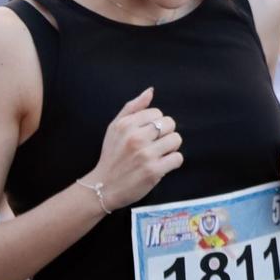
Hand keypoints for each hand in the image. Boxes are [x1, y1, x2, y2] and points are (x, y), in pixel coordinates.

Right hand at [85, 87, 182, 210]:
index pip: (157, 113)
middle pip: (170, 124)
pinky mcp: (153, 171)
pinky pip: (177, 158)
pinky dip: (172, 162)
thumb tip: (150, 91)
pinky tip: (161, 165)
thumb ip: (132, 108)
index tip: (146, 134)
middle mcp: (135, 137)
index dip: (155, 124)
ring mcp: (145, 154)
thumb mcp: (114, 128)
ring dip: (170, 148)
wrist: (102, 187)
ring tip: (158, 154)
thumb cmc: (111, 156)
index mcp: (126, 125)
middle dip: (165, 134)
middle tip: (155, 144)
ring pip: (176, 140)